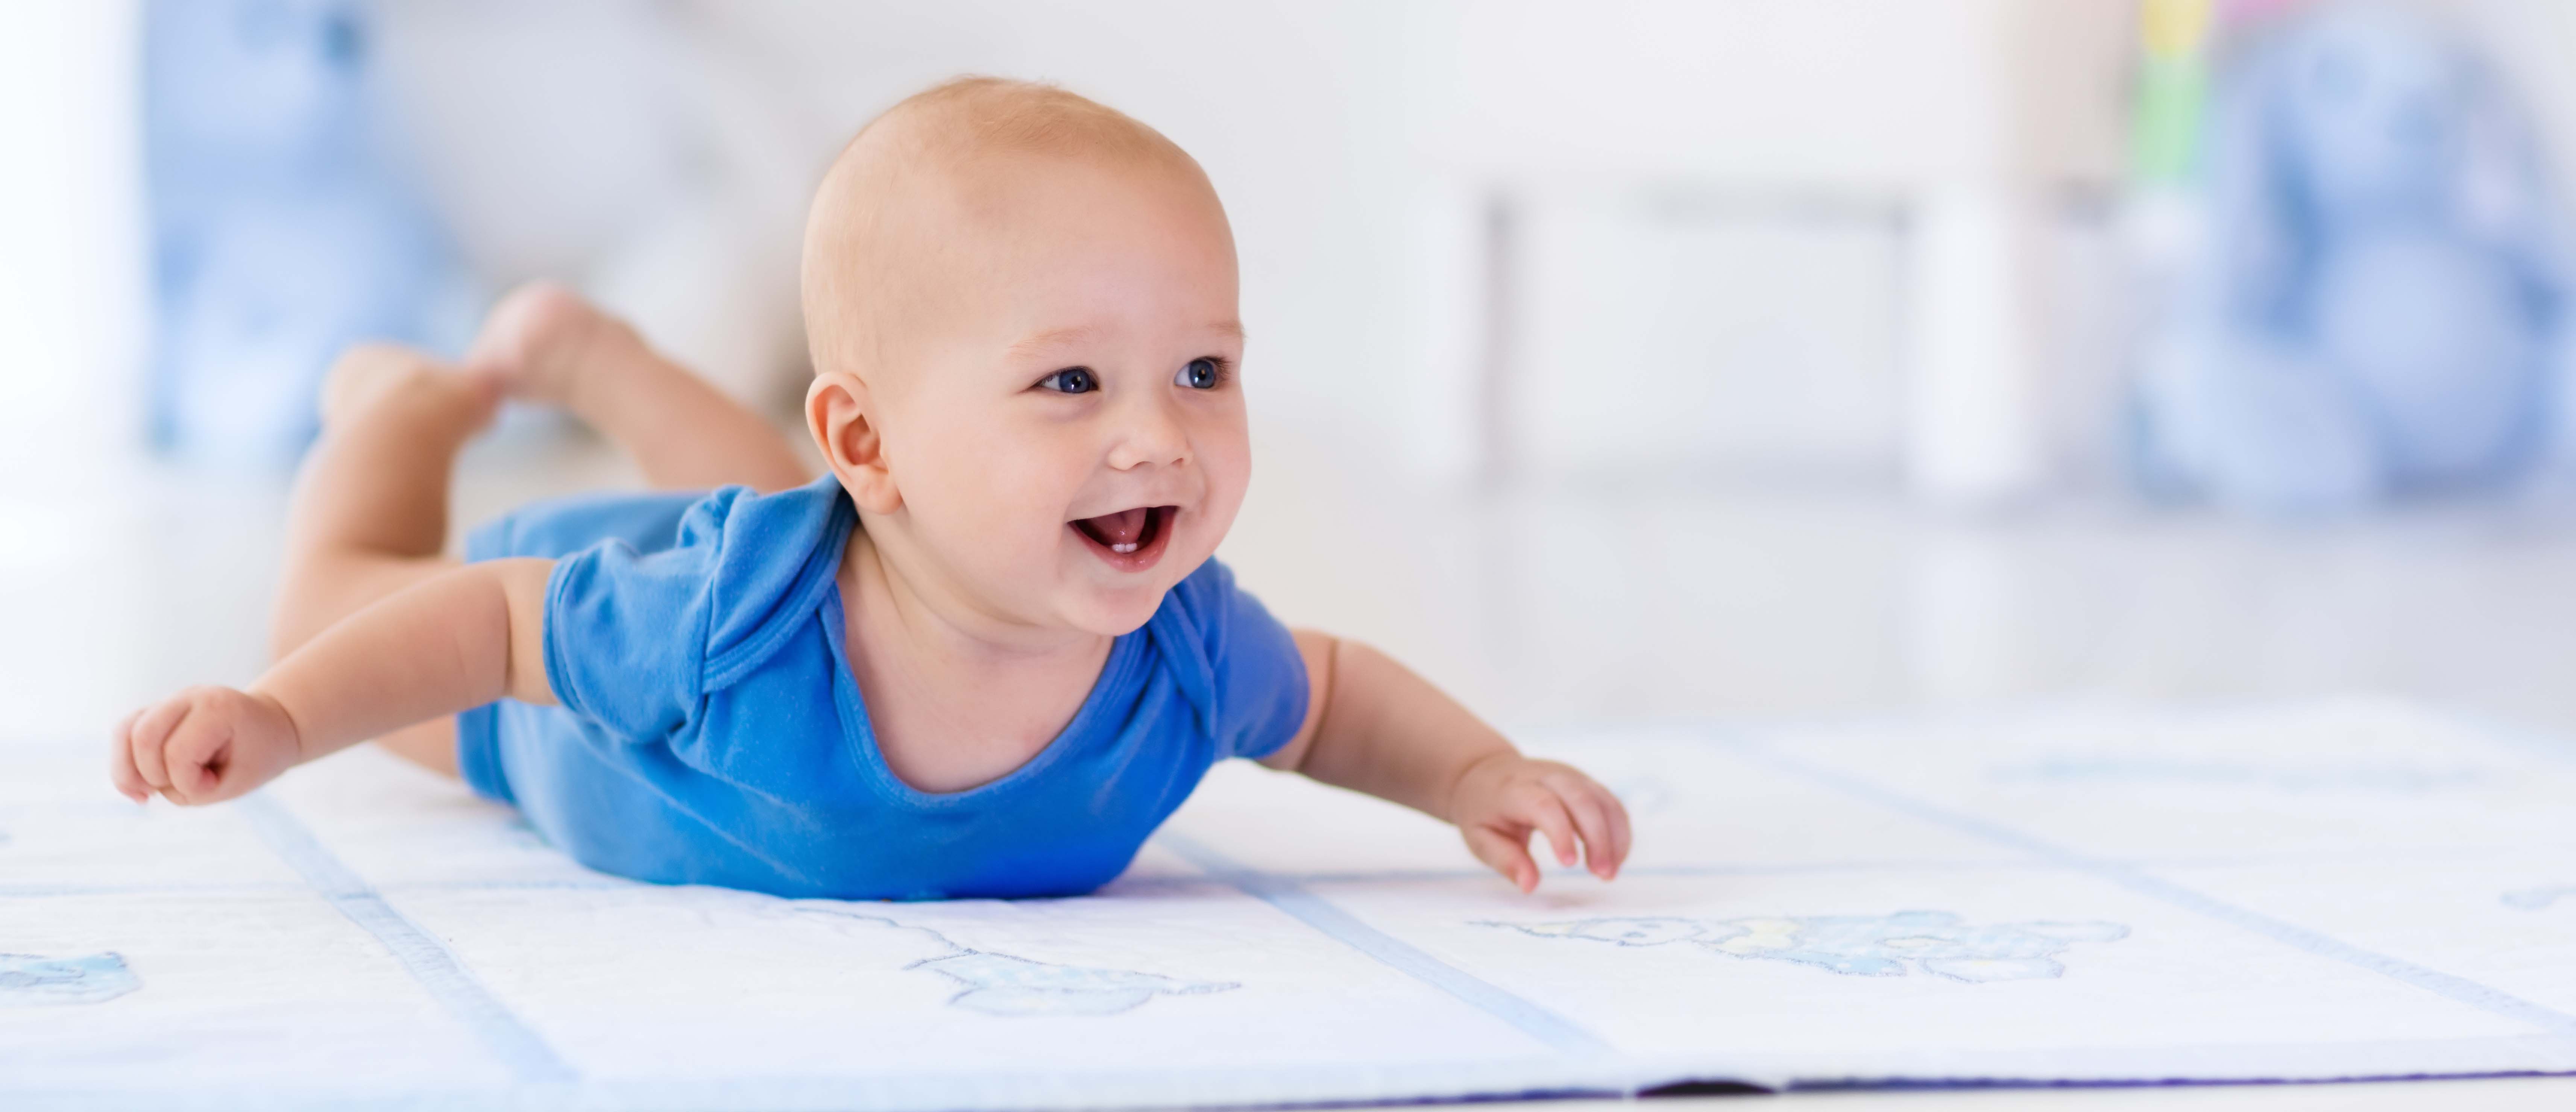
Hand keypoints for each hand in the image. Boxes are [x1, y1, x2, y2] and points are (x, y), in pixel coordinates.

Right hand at [110, 686, 302, 805]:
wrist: (272, 728)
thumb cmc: (258, 756)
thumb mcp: (237, 782)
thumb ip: (189, 789)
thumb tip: (139, 787)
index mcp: (218, 708)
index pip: (179, 753)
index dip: (189, 783)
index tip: (214, 784)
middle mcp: (190, 696)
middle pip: (143, 736)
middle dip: (152, 776)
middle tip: (180, 789)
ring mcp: (171, 699)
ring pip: (124, 731)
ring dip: (128, 771)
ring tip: (146, 794)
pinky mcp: (157, 710)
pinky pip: (124, 732)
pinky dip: (124, 762)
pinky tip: (139, 786)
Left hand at [1449, 754, 1632, 891]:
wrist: (1485, 771)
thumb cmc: (1484, 810)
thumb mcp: (1481, 838)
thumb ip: (1505, 860)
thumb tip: (1530, 886)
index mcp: (1514, 790)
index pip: (1544, 804)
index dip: (1561, 832)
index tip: (1570, 864)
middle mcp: (1546, 776)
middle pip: (1580, 798)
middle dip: (1597, 837)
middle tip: (1603, 874)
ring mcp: (1569, 775)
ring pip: (1601, 799)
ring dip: (1613, 836)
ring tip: (1609, 873)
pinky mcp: (1584, 781)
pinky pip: (1610, 802)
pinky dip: (1618, 830)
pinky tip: (1615, 858)